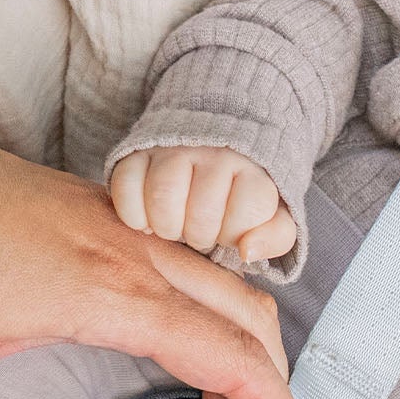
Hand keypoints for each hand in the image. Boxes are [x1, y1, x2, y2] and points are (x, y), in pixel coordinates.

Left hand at [0, 88, 312, 398]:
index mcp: (105, 290)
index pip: (231, 357)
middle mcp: (122, 247)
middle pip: (246, 312)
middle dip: (278, 382)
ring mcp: (101, 217)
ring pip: (215, 277)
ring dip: (242, 339)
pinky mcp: (73, 205)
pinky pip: (173, 256)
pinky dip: (202, 305)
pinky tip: (167, 343)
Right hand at [109, 143, 299, 265]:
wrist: (210, 146)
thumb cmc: (239, 195)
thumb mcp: (269, 216)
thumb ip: (274, 237)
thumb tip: (247, 252)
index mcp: (251, 168)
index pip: (248, 211)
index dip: (235, 233)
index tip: (228, 230)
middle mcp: (213, 150)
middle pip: (202, 213)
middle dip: (199, 237)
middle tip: (197, 233)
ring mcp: (172, 148)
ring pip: (162, 197)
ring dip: (166, 227)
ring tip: (173, 228)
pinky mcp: (136, 152)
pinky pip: (125, 188)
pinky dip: (134, 216)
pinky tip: (147, 222)